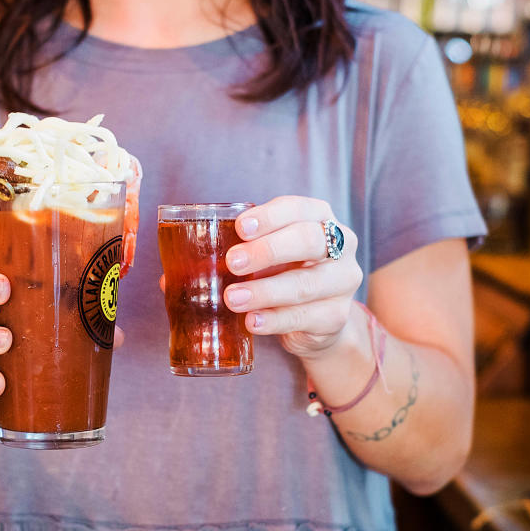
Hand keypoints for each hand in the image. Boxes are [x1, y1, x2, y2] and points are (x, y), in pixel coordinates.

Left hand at [221, 196, 362, 357]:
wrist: (315, 319)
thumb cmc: (284, 273)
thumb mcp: (267, 255)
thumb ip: (240, 251)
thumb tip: (186, 268)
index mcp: (320, 219)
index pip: (298, 209)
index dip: (270, 216)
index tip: (241, 227)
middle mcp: (341, 246)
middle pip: (308, 241)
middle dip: (267, 251)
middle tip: (233, 262)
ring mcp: (343, 282)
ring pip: (306, 284)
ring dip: (265, 291)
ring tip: (233, 298)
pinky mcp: (336, 316)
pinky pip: (305, 318)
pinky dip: (275, 320)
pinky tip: (253, 321)